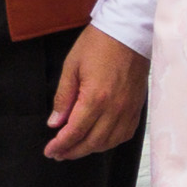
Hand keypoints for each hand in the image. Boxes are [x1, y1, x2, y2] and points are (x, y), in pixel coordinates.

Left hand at [44, 28, 149, 159]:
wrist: (129, 32)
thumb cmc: (99, 44)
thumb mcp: (71, 66)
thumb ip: (63, 98)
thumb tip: (55, 122)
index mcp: (95, 97)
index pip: (74, 132)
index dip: (60, 145)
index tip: (50, 151)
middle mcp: (114, 108)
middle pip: (91, 142)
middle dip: (72, 152)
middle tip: (59, 154)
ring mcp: (128, 109)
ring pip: (108, 143)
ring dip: (90, 149)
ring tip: (76, 148)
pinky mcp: (137, 107)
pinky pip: (124, 135)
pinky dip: (110, 142)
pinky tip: (99, 140)